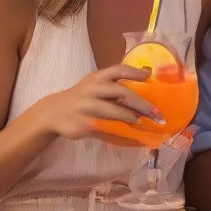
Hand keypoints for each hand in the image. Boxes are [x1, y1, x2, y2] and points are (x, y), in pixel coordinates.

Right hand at [36, 64, 163, 141]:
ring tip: (143, 124)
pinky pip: (106, 131)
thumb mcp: (94, 85)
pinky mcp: (84, 125)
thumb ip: (114, 84)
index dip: (134, 72)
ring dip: (131, 118)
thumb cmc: (82, 96)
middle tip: (156, 112)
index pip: (118, 70)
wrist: (54, 112)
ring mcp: (87, 108)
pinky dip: (122, 136)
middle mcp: (93, 90)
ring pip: (114, 112)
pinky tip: (135, 139)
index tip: (149, 76)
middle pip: (121, 92)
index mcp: (97, 78)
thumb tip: (147, 81)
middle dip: (140, 103)